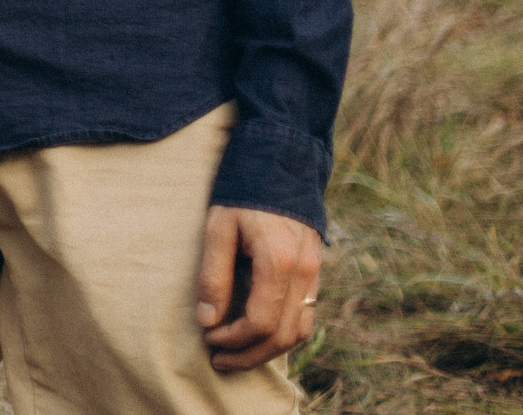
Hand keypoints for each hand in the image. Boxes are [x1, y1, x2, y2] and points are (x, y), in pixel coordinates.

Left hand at [196, 205, 321, 372]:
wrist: (278, 163)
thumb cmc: (241, 193)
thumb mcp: (217, 227)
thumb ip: (214, 275)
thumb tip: (208, 321)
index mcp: (279, 261)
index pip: (260, 322)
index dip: (233, 339)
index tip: (209, 339)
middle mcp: (304, 272)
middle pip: (284, 336)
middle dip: (249, 355)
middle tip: (219, 360)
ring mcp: (314, 273)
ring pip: (300, 332)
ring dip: (268, 350)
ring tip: (235, 353)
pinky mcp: (314, 272)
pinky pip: (306, 316)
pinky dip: (283, 333)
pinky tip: (257, 333)